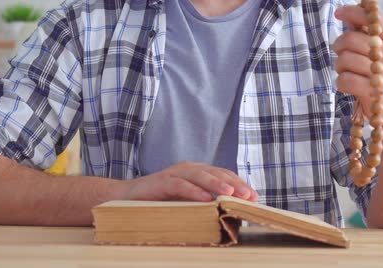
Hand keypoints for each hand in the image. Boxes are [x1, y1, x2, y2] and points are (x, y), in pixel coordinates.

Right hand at [122, 162, 258, 201]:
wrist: (127, 197)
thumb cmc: (160, 201)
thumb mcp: (188, 202)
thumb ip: (206, 203)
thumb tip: (231, 213)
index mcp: (198, 172)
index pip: (224, 175)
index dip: (240, 184)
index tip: (254, 197)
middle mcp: (189, 169)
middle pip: (216, 173)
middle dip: (234, 184)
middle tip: (249, 196)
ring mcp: (175, 173)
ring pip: (200, 175)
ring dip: (217, 184)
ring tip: (231, 193)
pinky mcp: (162, 181)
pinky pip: (180, 185)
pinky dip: (193, 191)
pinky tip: (205, 199)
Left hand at [333, 5, 382, 127]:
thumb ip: (369, 38)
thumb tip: (349, 18)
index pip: (373, 18)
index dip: (353, 11)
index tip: (339, 12)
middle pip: (350, 39)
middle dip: (338, 45)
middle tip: (340, 53)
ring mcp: (382, 74)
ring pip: (344, 59)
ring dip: (339, 67)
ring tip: (347, 72)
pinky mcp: (372, 92)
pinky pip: (343, 79)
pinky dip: (341, 83)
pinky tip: (349, 86)